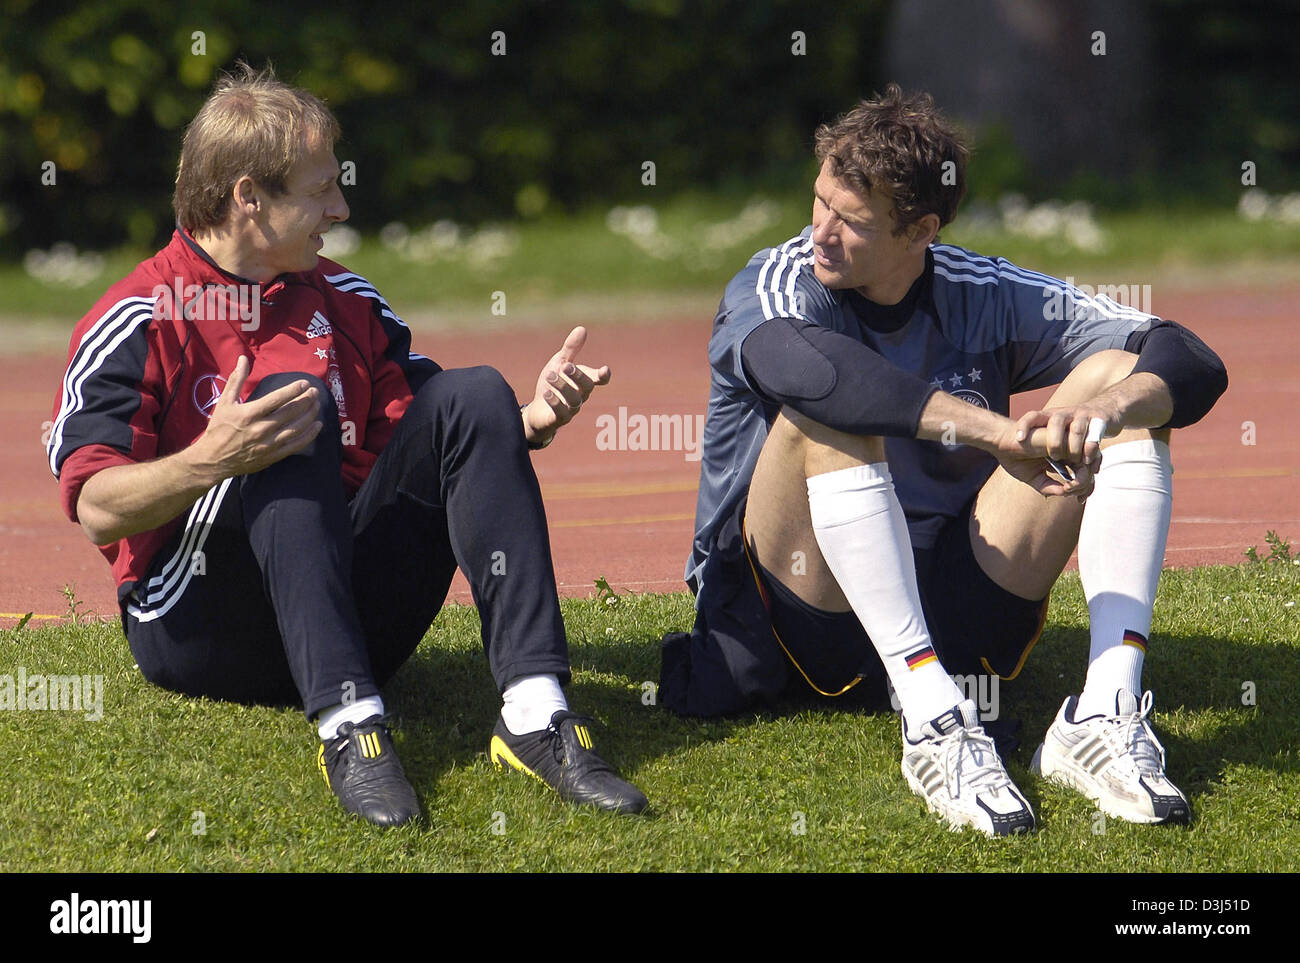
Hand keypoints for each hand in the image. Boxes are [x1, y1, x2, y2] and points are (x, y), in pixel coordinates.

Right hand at [191, 356, 322, 480]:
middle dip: (306, 400)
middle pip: (290, 412)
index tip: (305, 383)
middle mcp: (261, 428)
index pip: (277, 399)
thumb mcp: (224, 402)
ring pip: (296, 428)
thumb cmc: (219, 428)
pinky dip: (309, 435)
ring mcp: (268, 444)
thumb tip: (243, 358)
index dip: (293, 390)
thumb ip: (236, 379)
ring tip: (317, 404)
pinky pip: (296, 445)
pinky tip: (317, 426)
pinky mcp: (273, 456)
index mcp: (249, 413)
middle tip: (315, 391)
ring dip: (310, 415)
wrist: (213, 460)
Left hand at [522, 326, 611, 446]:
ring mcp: (572, 409)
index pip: (598, 379)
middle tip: (565, 366)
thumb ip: (571, 349)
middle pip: (586, 386)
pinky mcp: (559, 419)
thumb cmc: (553, 385)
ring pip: (574, 400)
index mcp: (583, 382)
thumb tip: (582, 328)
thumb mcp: (559, 363)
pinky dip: (555, 402)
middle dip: (577, 376)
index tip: (605, 371)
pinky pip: (562, 413)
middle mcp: (581, 396)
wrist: (538, 410)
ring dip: (563, 387)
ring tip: (550, 376)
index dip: (603, 376)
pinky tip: (547, 393)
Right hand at [992, 421, 1096, 497]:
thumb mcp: (1034, 478)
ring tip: (1069, 488)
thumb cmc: (1015, 458)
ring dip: (1083, 481)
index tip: (1080, 500)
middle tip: (1072, 494)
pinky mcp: (1065, 440)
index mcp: (1062, 457)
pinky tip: (1069, 482)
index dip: (1086, 488)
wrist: (1003, 443)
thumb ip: (1050, 487)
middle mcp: (1067, 449)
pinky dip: (1080, 474)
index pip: (1083, 472)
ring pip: (1089, 464)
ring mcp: (1067, 444)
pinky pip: (1082, 458)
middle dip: (1086, 486)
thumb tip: (1066, 494)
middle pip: (1090, 469)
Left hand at [1014, 400, 1122, 468]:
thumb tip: (1030, 467)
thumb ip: (1046, 445)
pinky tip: (1088, 461)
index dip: (1024, 425)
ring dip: (1074, 448)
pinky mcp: (1100, 420)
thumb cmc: (1075, 429)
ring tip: (1074, 462)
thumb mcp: (1058, 433)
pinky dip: (1091, 449)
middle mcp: (1066, 413)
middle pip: (1056, 421)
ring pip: (1077, 429)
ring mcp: (1083, 415)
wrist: (1107, 409)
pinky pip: (1095, 434)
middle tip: (1055, 457)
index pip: (1033, 415)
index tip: (1019, 439)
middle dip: (1054, 442)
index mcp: (1051, 416)